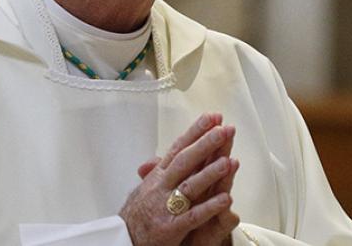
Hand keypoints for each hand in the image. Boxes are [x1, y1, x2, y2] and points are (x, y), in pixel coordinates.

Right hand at [119, 113, 235, 245]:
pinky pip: (193, 216)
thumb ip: (156, 171)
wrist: (122, 241)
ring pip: (190, 186)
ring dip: (209, 173)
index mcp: (158, 176)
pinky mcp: (170, 228)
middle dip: (205, 144)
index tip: (212, 117)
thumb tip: (158, 156)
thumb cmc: (136, 214)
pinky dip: (209, 207)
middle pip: (185, 161)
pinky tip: (225, 199)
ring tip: (228, 161)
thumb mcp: (145, 187)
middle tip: (223, 130)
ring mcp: (166, 206)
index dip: (195, 131)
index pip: (178, 148)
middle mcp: (161, 187)